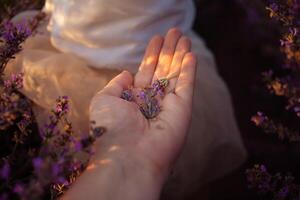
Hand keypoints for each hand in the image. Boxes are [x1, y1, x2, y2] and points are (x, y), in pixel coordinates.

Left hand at [63, 28, 196, 199]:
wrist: (127, 156)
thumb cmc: (111, 129)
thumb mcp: (104, 100)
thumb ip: (116, 84)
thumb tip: (127, 73)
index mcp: (134, 100)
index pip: (146, 72)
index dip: (152, 55)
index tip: (157, 39)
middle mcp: (152, 101)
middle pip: (163, 70)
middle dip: (169, 51)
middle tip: (175, 31)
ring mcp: (169, 105)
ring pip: (176, 74)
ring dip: (180, 55)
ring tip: (184, 36)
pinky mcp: (183, 109)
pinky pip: (187, 85)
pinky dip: (189, 70)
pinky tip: (190, 54)